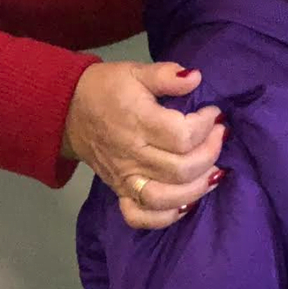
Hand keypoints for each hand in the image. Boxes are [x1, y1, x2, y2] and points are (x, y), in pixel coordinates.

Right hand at [61, 61, 226, 228]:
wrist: (67, 110)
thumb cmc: (106, 89)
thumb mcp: (135, 71)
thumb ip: (166, 75)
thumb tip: (195, 77)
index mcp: (137, 122)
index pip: (183, 136)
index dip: (206, 126)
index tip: (213, 114)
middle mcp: (132, 155)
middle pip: (180, 170)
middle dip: (210, 154)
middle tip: (220, 136)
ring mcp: (124, 178)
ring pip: (165, 198)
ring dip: (197, 189)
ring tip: (215, 171)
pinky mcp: (119, 191)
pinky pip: (139, 216)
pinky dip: (165, 217)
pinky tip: (186, 202)